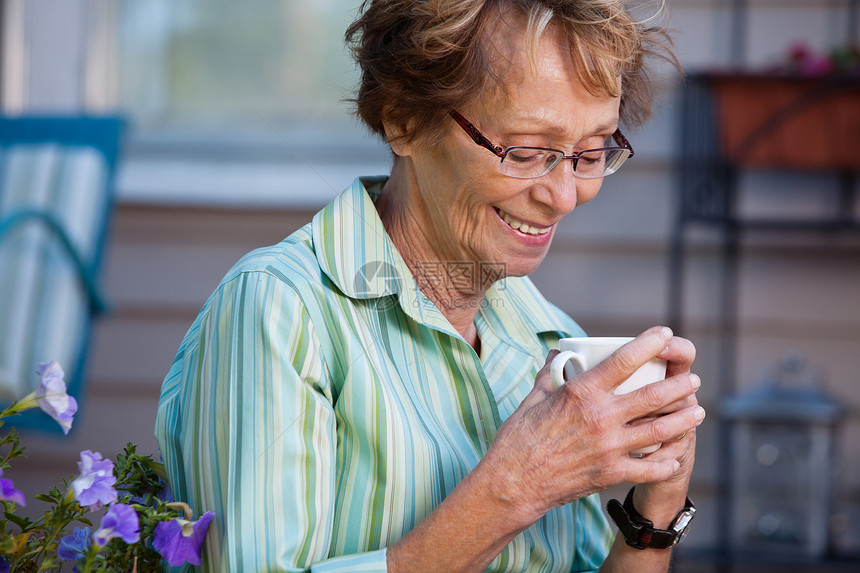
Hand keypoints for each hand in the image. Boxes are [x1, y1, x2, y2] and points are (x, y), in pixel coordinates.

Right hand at [480, 326, 702, 528]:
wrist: (514, 482)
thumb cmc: (519, 438)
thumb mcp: (533, 398)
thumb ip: (550, 374)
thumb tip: (557, 354)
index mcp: (581, 392)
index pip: (623, 360)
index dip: (648, 343)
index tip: (664, 334)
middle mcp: (600, 417)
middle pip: (653, 396)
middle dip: (679, 386)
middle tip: (692, 381)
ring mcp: (609, 447)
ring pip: (660, 431)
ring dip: (684, 420)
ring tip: (698, 412)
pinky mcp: (611, 473)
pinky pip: (649, 468)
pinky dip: (667, 461)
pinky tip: (675, 455)